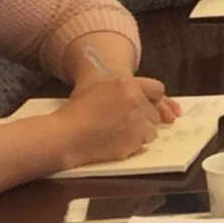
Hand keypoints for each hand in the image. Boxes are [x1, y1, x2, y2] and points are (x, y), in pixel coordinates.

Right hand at [57, 72, 171, 168]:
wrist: (65, 136)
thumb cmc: (75, 111)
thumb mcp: (94, 85)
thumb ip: (115, 83)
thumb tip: (118, 77)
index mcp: (128, 85)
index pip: (157, 90)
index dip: (153, 99)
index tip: (148, 105)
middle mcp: (137, 102)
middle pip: (154, 112)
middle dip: (144, 118)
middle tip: (126, 122)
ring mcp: (137, 123)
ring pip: (151, 129)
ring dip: (140, 132)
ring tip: (120, 133)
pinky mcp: (134, 141)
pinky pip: (142, 144)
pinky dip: (133, 144)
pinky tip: (117, 142)